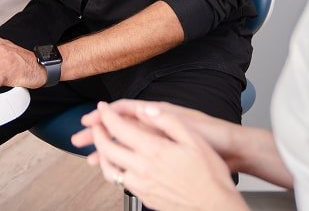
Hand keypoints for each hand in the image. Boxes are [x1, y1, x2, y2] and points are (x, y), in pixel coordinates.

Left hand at [82, 101, 245, 210]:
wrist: (214, 207)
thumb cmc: (209, 174)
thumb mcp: (193, 140)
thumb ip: (168, 122)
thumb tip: (147, 110)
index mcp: (154, 150)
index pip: (119, 128)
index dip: (106, 116)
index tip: (101, 108)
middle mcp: (143, 168)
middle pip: (107, 148)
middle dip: (97, 133)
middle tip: (95, 124)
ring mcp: (141, 185)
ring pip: (109, 168)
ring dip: (101, 153)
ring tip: (101, 144)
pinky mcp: (143, 197)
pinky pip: (119, 182)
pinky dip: (112, 169)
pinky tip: (118, 165)